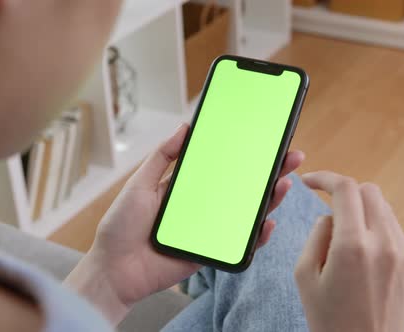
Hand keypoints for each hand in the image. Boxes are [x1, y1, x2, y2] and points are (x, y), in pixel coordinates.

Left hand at [66, 124, 303, 323]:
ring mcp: (209, 229)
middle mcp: (203, 205)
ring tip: (284, 184)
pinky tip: (268, 222)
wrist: (113, 269)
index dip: (244, 154)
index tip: (265, 140)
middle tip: (290, 157)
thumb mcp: (139, 183)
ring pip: (247, 213)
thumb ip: (162, 156)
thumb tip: (185, 127)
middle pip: (242, 187)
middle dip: (268, 173)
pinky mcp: (211, 251)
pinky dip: (257, 236)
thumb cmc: (120, 226)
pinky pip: (240, 243)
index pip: (222, 167)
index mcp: (187, 187)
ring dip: (270, 199)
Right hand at [295, 171, 403, 331]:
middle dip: (345, 193)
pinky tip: (363, 253)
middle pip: (369, 191)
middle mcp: (383, 244)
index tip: (309, 182)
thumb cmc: (330, 322)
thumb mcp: (305, 277)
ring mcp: (403, 254)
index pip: (345, 188)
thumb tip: (330, 216)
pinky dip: (376, 228)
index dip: (324, 177)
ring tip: (345, 240)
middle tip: (328, 210)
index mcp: (352, 246)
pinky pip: (394, 230)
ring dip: (362, 211)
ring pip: (384, 208)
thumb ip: (316, 236)